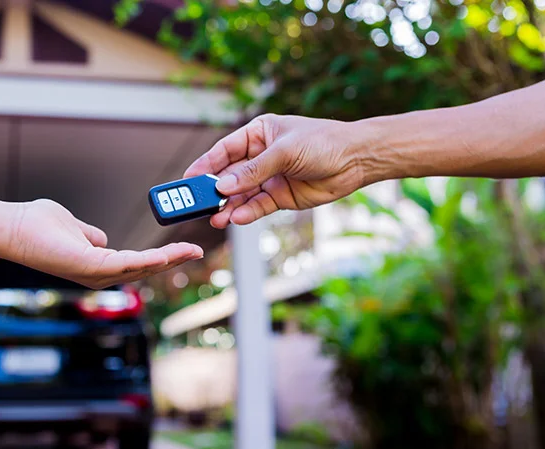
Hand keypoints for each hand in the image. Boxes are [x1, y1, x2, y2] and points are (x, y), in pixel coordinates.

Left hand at [7, 199, 202, 288]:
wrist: (13, 227)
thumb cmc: (38, 226)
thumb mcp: (74, 228)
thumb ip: (90, 236)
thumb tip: (101, 239)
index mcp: (96, 266)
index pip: (136, 265)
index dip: (162, 259)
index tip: (185, 249)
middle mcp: (97, 275)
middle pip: (144, 270)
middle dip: (173, 261)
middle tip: (198, 251)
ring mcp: (93, 274)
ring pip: (139, 269)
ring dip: (167, 261)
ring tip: (190, 251)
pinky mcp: (88, 267)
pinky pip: (124, 264)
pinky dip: (147, 261)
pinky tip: (165, 256)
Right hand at [184, 114, 364, 228]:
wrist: (357, 160)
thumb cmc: (323, 142)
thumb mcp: (284, 151)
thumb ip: (253, 170)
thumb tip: (223, 186)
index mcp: (258, 133)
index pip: (224, 150)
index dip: (205, 165)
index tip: (187, 179)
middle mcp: (261, 156)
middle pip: (229, 175)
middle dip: (213, 190)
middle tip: (195, 205)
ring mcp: (270, 177)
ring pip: (241, 194)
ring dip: (228, 206)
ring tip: (215, 218)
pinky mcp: (281, 196)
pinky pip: (258, 206)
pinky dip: (246, 213)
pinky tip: (235, 218)